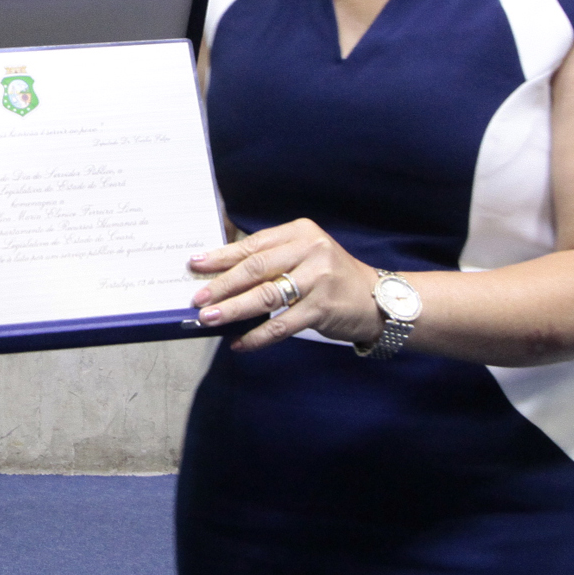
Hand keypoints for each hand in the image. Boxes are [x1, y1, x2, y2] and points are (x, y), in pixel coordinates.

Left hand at [188, 219, 381, 352]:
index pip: (253, 245)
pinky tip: (240, 343)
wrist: (377, 300)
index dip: (221, 256)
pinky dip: (258, 335)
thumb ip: (272, 260)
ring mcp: (318, 279)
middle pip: (256, 268)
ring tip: (209, 318)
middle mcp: (310, 250)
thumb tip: (222, 276)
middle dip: (222, 285)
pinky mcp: (322, 307)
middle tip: (197, 298)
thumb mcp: (306, 256)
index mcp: (301, 232)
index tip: (196, 265)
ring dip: (233, 309)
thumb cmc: (332, 278)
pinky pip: (281, 324)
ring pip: (265, 296)